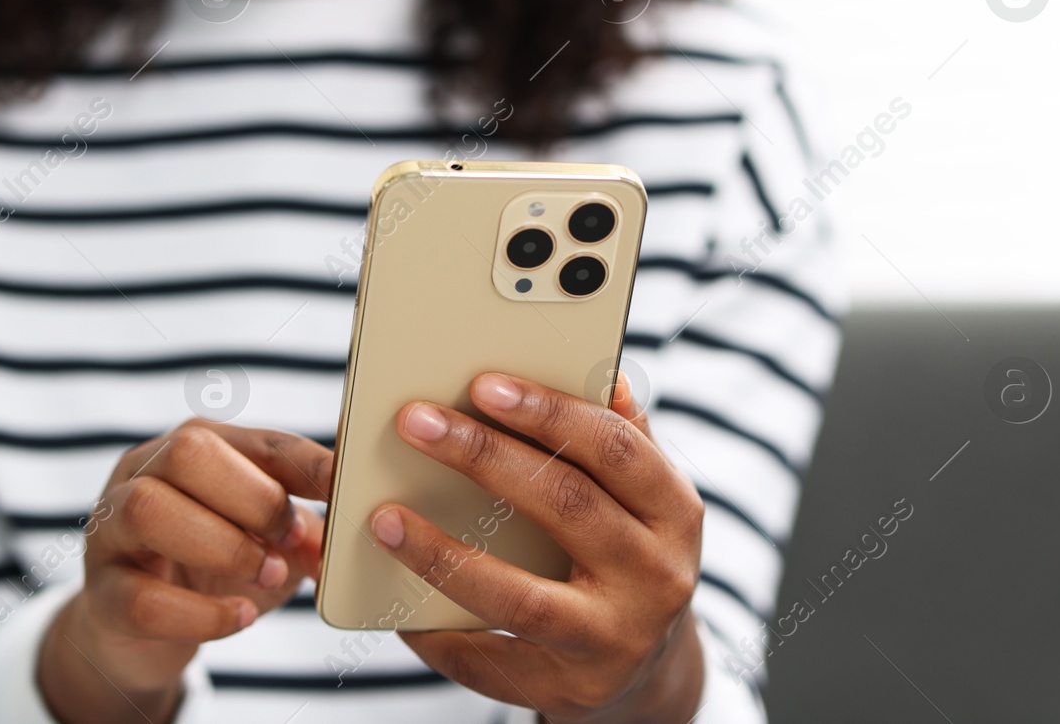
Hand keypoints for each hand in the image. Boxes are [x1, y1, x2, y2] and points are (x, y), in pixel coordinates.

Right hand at [38, 420, 333, 723]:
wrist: (135, 633)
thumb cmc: (208, 570)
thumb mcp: (264, 543)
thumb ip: (300, 533)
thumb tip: (341, 535)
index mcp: (194, 448)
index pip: (257, 440)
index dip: (305, 463)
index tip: (344, 488)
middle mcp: (143, 474)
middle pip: (188, 452)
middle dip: (253, 498)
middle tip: (288, 540)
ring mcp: (112, 531)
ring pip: (149, 509)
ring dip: (223, 546)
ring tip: (266, 575)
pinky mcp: (100, 593)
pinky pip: (141, 598)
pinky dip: (200, 614)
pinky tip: (239, 617)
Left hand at [371, 372, 705, 722]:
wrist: (649, 671)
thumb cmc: (628, 553)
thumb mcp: (643, 498)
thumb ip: (623, 436)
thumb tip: (605, 370)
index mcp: (674, 512)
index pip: (613, 448)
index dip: (549, 412)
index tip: (482, 384)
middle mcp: (656, 577)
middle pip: (564, 506)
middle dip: (482, 457)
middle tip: (415, 422)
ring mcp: (613, 639)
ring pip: (519, 596)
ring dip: (443, 553)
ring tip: (385, 518)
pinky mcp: (570, 689)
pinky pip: (490, 658)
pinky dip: (439, 631)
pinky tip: (396, 603)